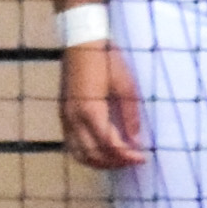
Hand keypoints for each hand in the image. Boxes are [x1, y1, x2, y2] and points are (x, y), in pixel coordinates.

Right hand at [58, 42, 145, 168]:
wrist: (82, 45)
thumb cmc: (107, 60)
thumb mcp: (126, 85)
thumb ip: (131, 115)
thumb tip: (136, 140)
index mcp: (91, 111)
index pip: (109, 144)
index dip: (127, 155)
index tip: (143, 158)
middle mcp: (74, 120)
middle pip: (92, 154)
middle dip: (114, 162)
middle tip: (132, 161)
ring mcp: (66, 119)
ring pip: (79, 154)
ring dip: (98, 162)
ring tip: (117, 160)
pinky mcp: (64, 116)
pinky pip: (72, 145)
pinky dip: (87, 153)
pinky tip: (101, 150)